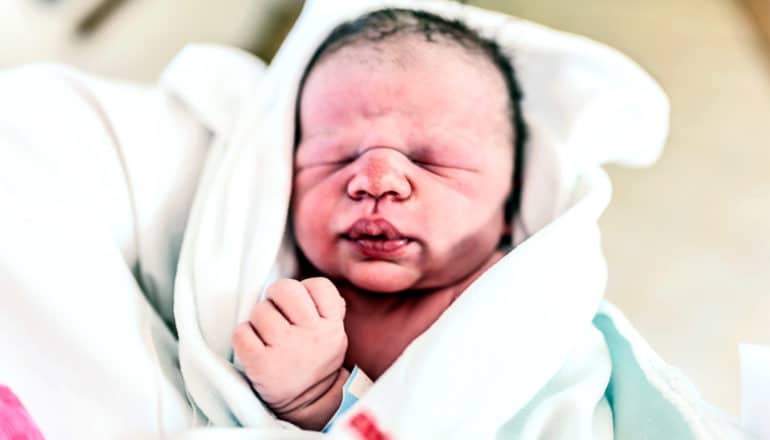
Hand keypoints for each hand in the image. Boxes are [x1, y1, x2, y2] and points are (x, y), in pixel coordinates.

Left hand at [232, 277, 347, 419]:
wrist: (308, 402)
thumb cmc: (315, 360)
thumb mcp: (335, 333)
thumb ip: (328, 308)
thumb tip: (309, 287)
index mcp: (330, 325)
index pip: (319, 286)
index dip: (305, 289)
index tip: (301, 303)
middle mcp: (310, 334)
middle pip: (285, 289)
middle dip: (275, 297)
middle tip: (276, 311)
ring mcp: (285, 349)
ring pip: (260, 310)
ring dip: (258, 319)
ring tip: (267, 334)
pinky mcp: (260, 364)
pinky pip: (241, 333)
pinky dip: (243, 336)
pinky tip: (254, 345)